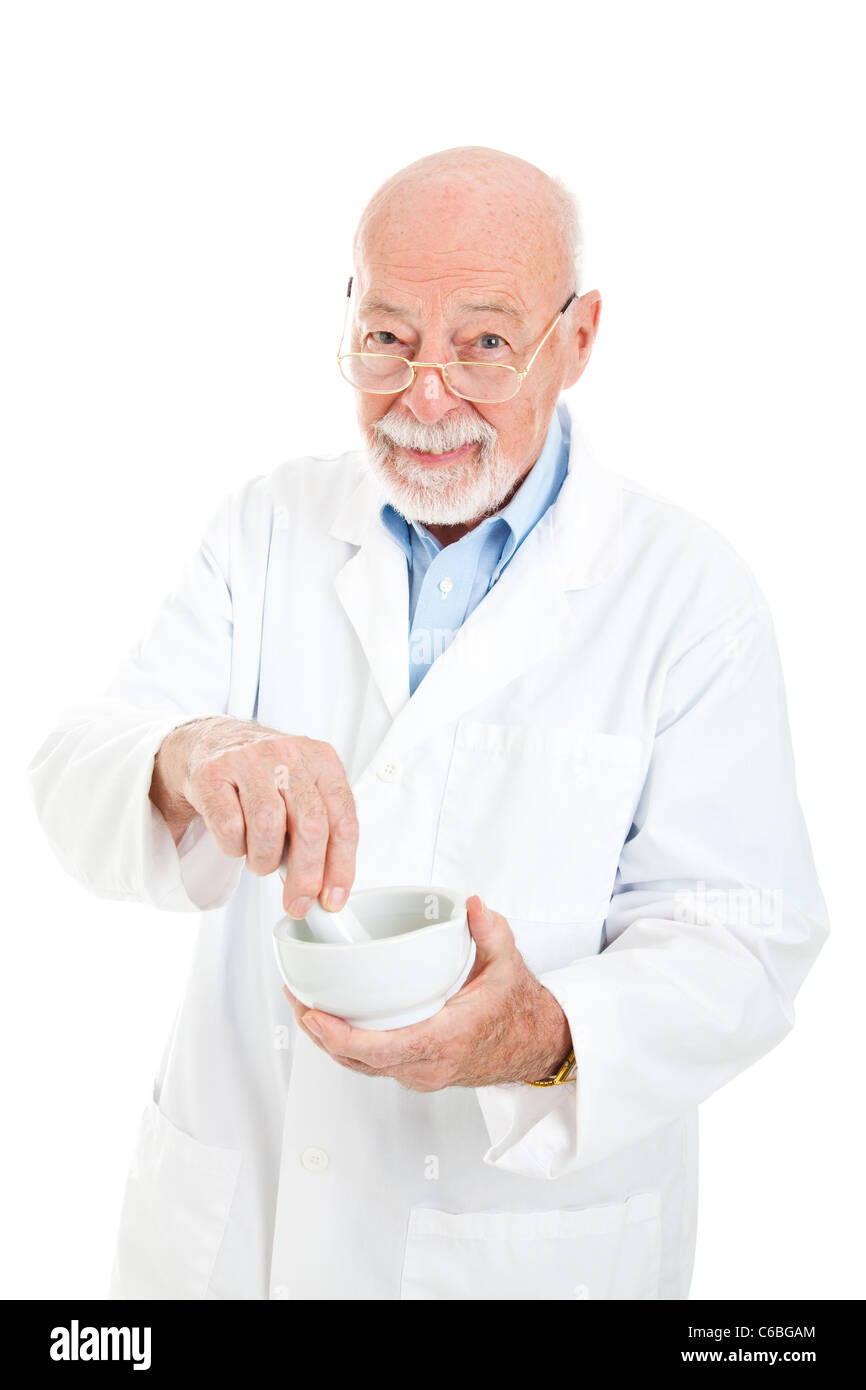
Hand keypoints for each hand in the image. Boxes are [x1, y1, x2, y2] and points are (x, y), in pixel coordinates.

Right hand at [149, 717, 357, 914]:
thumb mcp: (303, 792)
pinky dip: (234, 849)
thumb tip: (328, 890)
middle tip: (297, 902)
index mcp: (322, 760)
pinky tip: (238, 843)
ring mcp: (249, 761)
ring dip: (265, 860)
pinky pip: (230, 828)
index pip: (344, 819)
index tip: (332, 899)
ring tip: (261, 861)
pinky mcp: (213, 774)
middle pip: (310, 826)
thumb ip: (321, 832)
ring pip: (268, 828)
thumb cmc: (266, 777)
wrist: (213, 744)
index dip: (341, 866)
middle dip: (306, 875)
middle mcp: (289, 755)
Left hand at [282, 896, 572, 1089]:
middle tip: (295, 998)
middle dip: (319, 1033)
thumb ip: (491, 931)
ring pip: (360, 1067)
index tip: (314, 1014)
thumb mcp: (508, 963)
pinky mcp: (414, 1073)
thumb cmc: (516, 1007)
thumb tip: (472, 905)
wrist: (534, 1044)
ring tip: (303, 1005)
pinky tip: (330, 1020)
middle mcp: (428, 1065)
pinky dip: (345, 1046)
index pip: (383, 1049)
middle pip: (359, 1061)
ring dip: (327, 1041)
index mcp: (446, 1039)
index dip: (341, 1037)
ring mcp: (420, 1074)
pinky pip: (371, 1065)